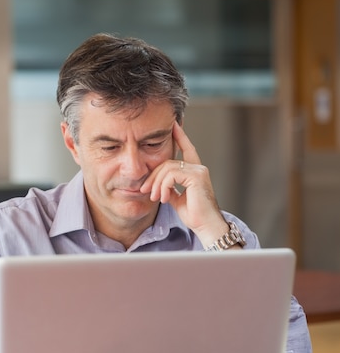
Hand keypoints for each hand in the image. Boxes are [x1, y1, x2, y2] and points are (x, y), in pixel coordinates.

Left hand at [140, 122, 228, 246]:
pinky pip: (172, 175)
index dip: (180, 137)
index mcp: (195, 172)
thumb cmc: (195, 216)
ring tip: (155, 198)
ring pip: (168, 168)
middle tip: (145, 190)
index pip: (186, 149)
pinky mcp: (196, 176)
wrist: (206, 227)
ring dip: (157, 184)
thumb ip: (171, 189)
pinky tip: (164, 198)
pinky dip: (164, 186)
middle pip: (168, 162)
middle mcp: (198, 168)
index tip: (173, 125)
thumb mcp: (178, 200)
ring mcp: (199, 171)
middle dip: (154, 176)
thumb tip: (159, 186)